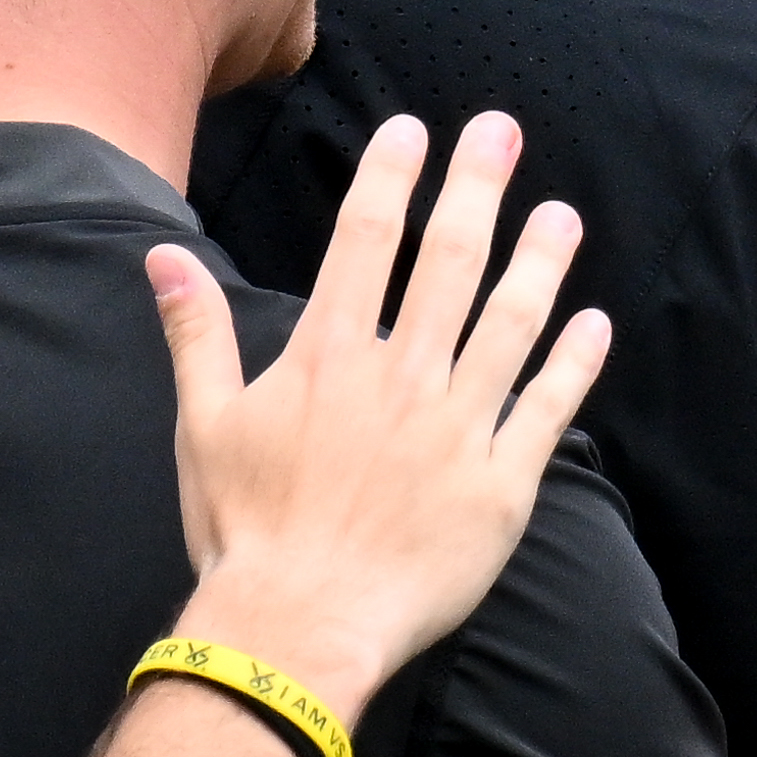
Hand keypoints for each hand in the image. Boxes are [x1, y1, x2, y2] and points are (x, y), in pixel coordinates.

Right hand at [148, 114, 610, 718]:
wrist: (297, 625)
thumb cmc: (244, 530)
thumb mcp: (203, 425)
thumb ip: (196, 333)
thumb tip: (162, 258)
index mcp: (330, 357)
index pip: (365, 241)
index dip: (391, 178)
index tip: (413, 131)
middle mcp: (401, 377)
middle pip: (449, 261)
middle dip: (477, 188)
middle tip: (502, 131)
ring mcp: (457, 428)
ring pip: (512, 323)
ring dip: (541, 262)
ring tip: (562, 214)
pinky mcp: (501, 484)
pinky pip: (548, 409)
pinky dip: (574, 363)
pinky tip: (594, 323)